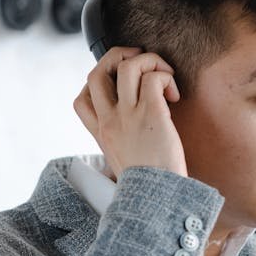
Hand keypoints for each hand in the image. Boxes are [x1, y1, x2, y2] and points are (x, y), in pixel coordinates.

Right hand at [73, 47, 187, 180]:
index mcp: (101, 133)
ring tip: (164, 76)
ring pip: (126, 65)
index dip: (98, 84)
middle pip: (96, 71)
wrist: (159, 198)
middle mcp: (109, 121)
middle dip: (119, 57)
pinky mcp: (150, 112)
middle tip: (142, 65)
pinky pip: (153, 77)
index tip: (120, 89)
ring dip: (148, 61)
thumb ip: (123, 140)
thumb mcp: (125, 160)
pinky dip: (165, 76)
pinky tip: (174, 95)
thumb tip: (139, 127)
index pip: (81, 98)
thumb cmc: (150, 183)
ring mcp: (127, 115)